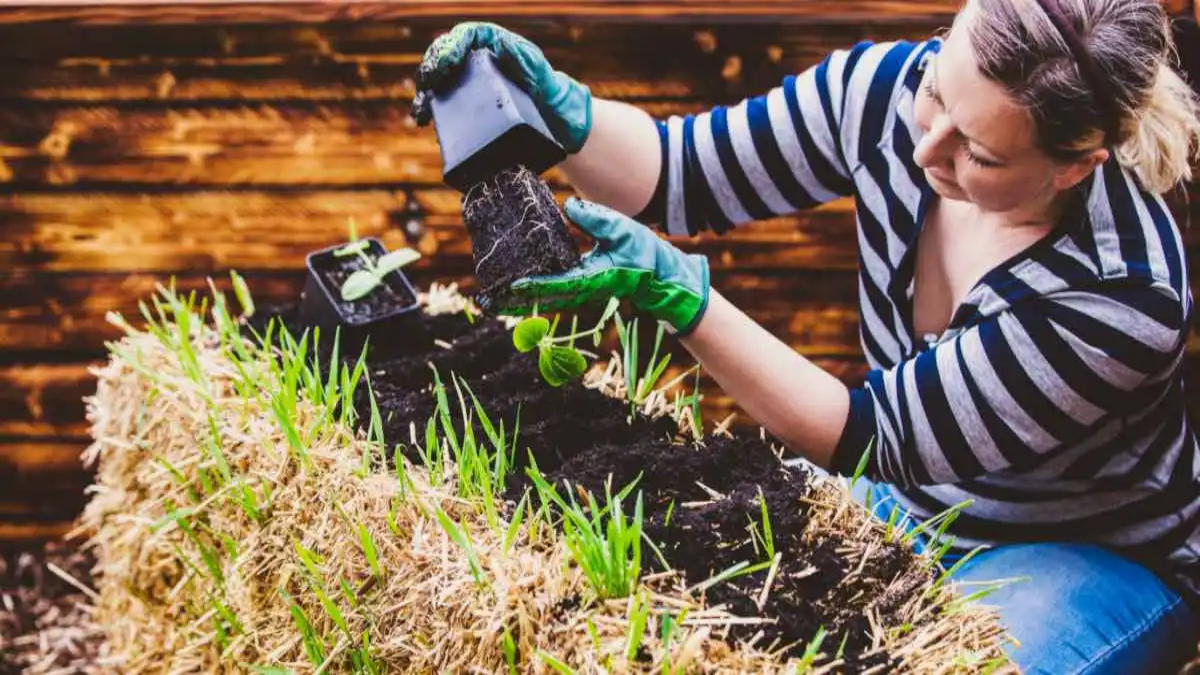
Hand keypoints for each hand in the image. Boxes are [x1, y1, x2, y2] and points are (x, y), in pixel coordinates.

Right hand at [412, 22, 592, 153]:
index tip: (445, 63)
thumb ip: (525, 58)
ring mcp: (471, 78)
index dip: (451, 45)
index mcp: (495, 44)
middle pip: (446, 53)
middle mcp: (479, 57)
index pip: (467, 35)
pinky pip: (442, 98)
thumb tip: (504, 46)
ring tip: (422, 106)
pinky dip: (429, 106)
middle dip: (432, 66)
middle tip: (427, 83)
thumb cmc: (549, 90)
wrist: (554, 117)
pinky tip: (424, 118)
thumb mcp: (540, 72)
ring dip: (425, 88)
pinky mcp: (467, 99)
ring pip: (439, 75)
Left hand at [494, 198, 709, 334]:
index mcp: (591, 278)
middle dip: (513, 300)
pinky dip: (529, 295)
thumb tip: (569, 207)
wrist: (659, 276)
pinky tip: (513, 292)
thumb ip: (596, 219)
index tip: (511, 285)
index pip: (556, 283)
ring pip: (542, 300)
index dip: (532, 285)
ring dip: (517, 301)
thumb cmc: (643, 254)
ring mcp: (579, 292)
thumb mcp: (622, 229)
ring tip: (491, 300)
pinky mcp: (579, 289)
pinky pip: (549, 295)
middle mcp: (581, 289)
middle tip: (486, 300)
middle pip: (541, 298)